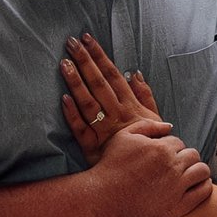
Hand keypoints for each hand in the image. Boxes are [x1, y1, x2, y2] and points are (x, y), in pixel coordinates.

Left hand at [61, 34, 165, 158]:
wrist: (150, 177)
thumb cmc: (151, 146)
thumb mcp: (154, 120)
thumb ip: (145, 95)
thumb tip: (135, 73)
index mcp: (130, 106)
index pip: (113, 75)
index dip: (100, 56)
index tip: (88, 39)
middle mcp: (117, 115)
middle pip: (99, 84)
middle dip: (85, 61)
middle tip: (71, 42)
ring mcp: (104, 131)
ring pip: (88, 102)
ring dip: (76, 82)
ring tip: (64, 63)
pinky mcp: (92, 148)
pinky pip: (81, 129)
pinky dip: (72, 114)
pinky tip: (63, 99)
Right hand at [84, 118, 212, 216]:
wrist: (101, 198)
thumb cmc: (110, 166)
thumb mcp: (124, 137)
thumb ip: (148, 126)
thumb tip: (169, 126)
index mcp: (161, 148)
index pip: (179, 142)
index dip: (171, 148)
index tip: (164, 156)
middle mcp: (172, 166)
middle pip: (193, 155)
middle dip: (185, 158)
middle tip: (176, 166)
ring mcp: (176, 188)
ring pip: (202, 171)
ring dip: (197, 170)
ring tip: (189, 175)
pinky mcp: (177, 207)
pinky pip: (202, 192)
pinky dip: (203, 187)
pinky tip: (196, 186)